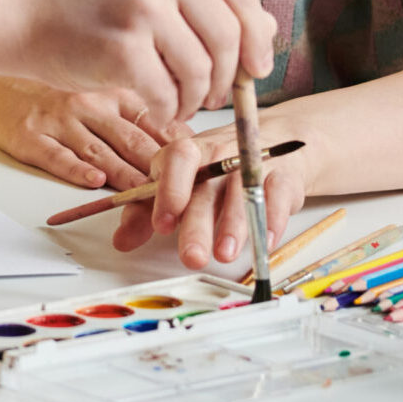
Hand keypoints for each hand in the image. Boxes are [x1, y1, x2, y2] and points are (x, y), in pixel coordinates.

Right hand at [0, 0, 277, 128]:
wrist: (29, 15)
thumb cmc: (97, 7)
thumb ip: (210, 2)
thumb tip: (270, 29)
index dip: (257, 38)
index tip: (255, 68)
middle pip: (230, 37)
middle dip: (228, 78)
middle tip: (211, 95)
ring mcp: (141, 6)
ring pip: (202, 71)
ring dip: (196, 99)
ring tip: (179, 102)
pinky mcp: (122, 47)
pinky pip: (169, 94)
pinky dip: (168, 110)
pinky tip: (155, 105)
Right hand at [0, 76, 181, 189]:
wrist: (2, 89)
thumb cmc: (61, 102)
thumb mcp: (106, 101)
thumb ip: (144, 120)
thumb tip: (189, 142)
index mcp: (114, 97)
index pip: (152, 123)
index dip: (176, 149)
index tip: (197, 169)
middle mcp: (90, 106)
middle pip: (130, 140)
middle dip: (157, 168)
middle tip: (181, 190)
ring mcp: (60, 121)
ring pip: (98, 150)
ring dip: (124, 174)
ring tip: (145, 192)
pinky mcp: (32, 136)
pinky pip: (56, 155)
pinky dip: (76, 169)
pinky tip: (92, 181)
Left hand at [112, 121, 317, 270]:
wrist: (268, 144)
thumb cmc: (213, 169)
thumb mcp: (176, 185)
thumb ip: (147, 212)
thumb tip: (120, 241)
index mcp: (188, 151)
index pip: (176, 161)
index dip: (168, 191)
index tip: (160, 225)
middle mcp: (220, 154)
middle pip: (207, 189)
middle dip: (198, 225)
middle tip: (191, 257)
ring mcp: (253, 163)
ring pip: (243, 194)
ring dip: (234, 225)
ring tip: (225, 253)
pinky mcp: (282, 177)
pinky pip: (278, 196)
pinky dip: (271, 220)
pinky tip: (264, 242)